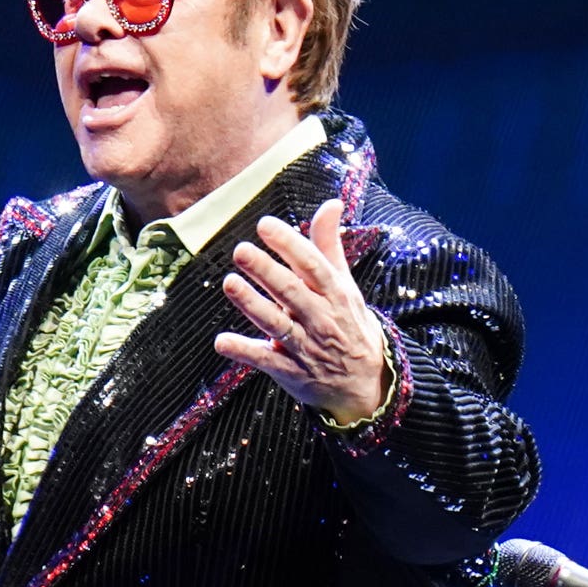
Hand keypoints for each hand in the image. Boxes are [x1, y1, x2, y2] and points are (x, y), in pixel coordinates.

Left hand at [213, 197, 389, 424]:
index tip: (265, 225)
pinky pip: (266, 361)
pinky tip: (221, 341)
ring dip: (252, 304)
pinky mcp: (291, 372)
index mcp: (336, 294)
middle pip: (292, 292)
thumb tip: (331, 203)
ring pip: (277, 324)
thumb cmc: (348, 324)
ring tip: (229, 283)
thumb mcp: (345, 285)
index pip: (313, 265)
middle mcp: (322, 318)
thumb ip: (329, 246)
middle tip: (241, 251)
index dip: (289, 244)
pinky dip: (244, 352)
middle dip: (266, 271)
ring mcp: (306, 347)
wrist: (366, 383)